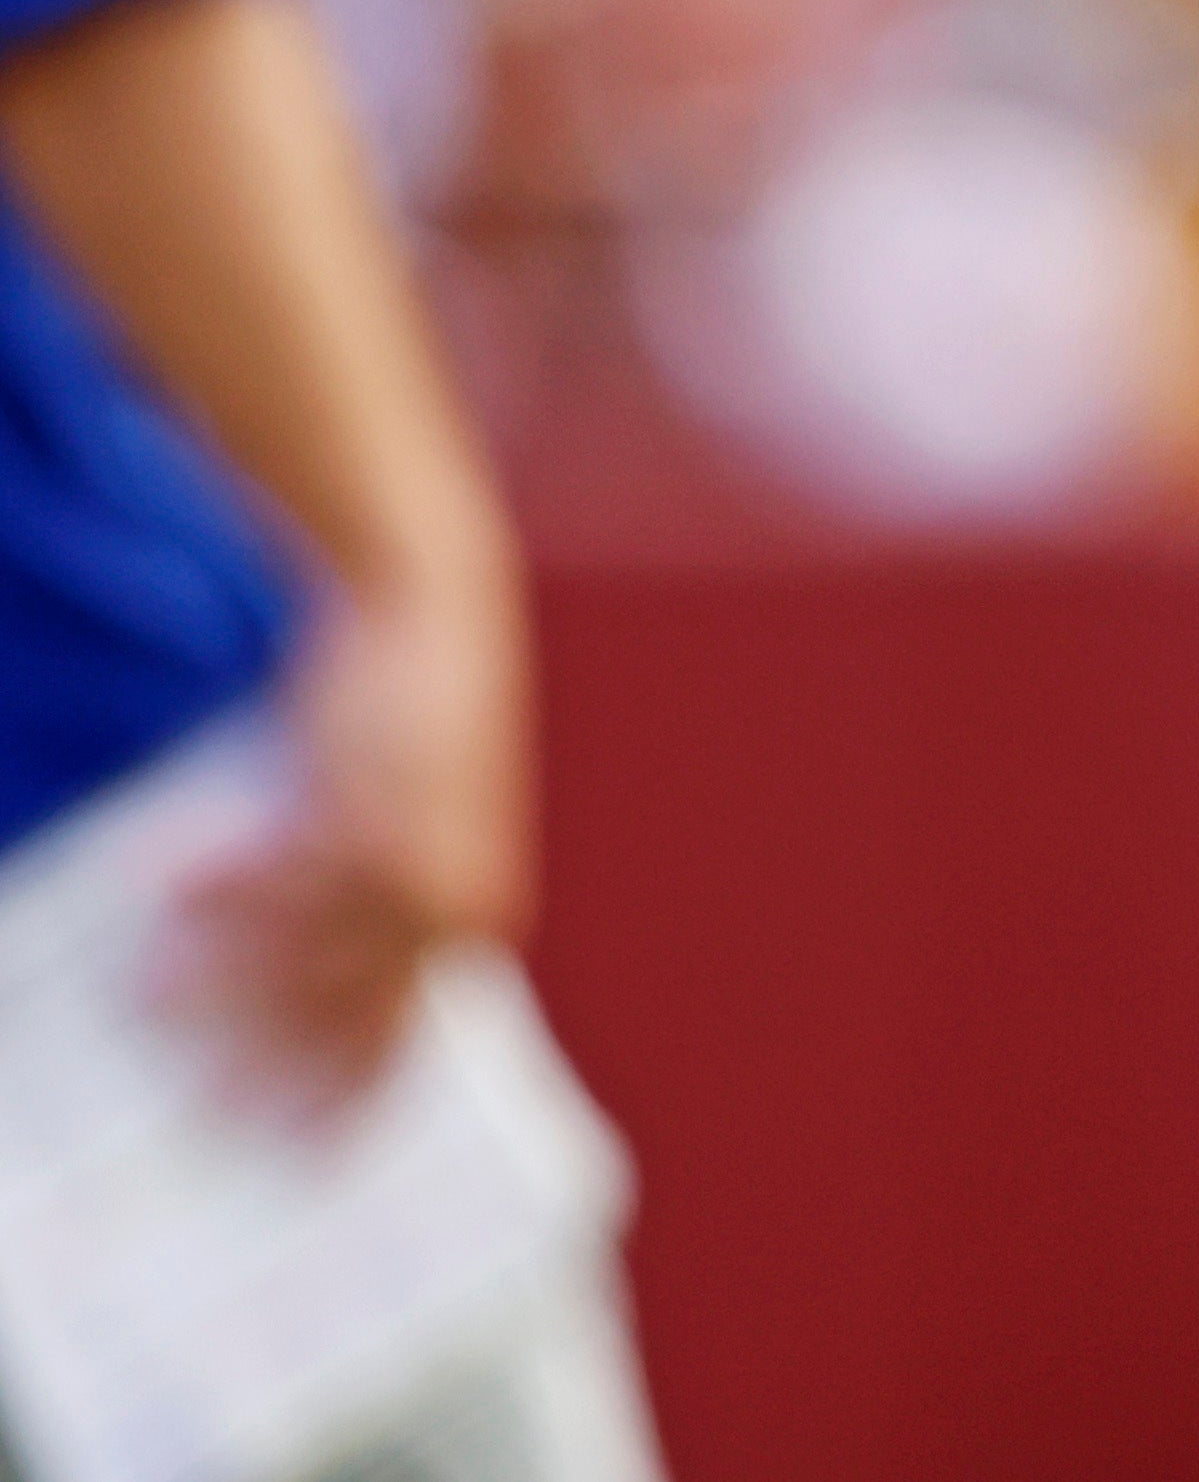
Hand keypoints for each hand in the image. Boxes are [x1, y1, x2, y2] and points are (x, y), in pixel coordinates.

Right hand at [168, 584, 528, 1116]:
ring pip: (302, 957)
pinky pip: (282, 874)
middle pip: (349, 1021)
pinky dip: (223, 887)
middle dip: (271, 1074)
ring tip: (143, 999)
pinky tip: (162, 885)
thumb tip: (269, 998)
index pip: (406, 1038)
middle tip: (200, 1119)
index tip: (302, 1166)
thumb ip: (348, 915)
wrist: (427, 620)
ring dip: (218, 982)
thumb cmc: (399, 734)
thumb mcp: (397, 832)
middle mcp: (454, 905)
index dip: (353, 1104)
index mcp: (466, 920)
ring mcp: (417, 860)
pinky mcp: (371, 807)